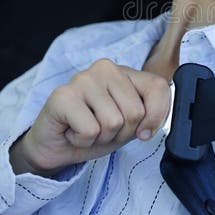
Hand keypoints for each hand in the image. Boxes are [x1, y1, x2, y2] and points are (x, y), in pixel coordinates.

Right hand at [10, 59, 171, 175]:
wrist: (55, 146)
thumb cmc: (93, 131)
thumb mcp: (130, 125)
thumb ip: (147, 117)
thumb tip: (149, 127)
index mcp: (124, 72)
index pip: (158, 87)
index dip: (156, 117)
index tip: (140, 130)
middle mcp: (104, 68)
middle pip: (135, 112)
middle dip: (121, 133)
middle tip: (101, 129)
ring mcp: (82, 79)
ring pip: (113, 122)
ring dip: (101, 137)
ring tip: (86, 129)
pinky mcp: (63, 95)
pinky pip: (90, 130)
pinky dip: (83, 140)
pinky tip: (72, 131)